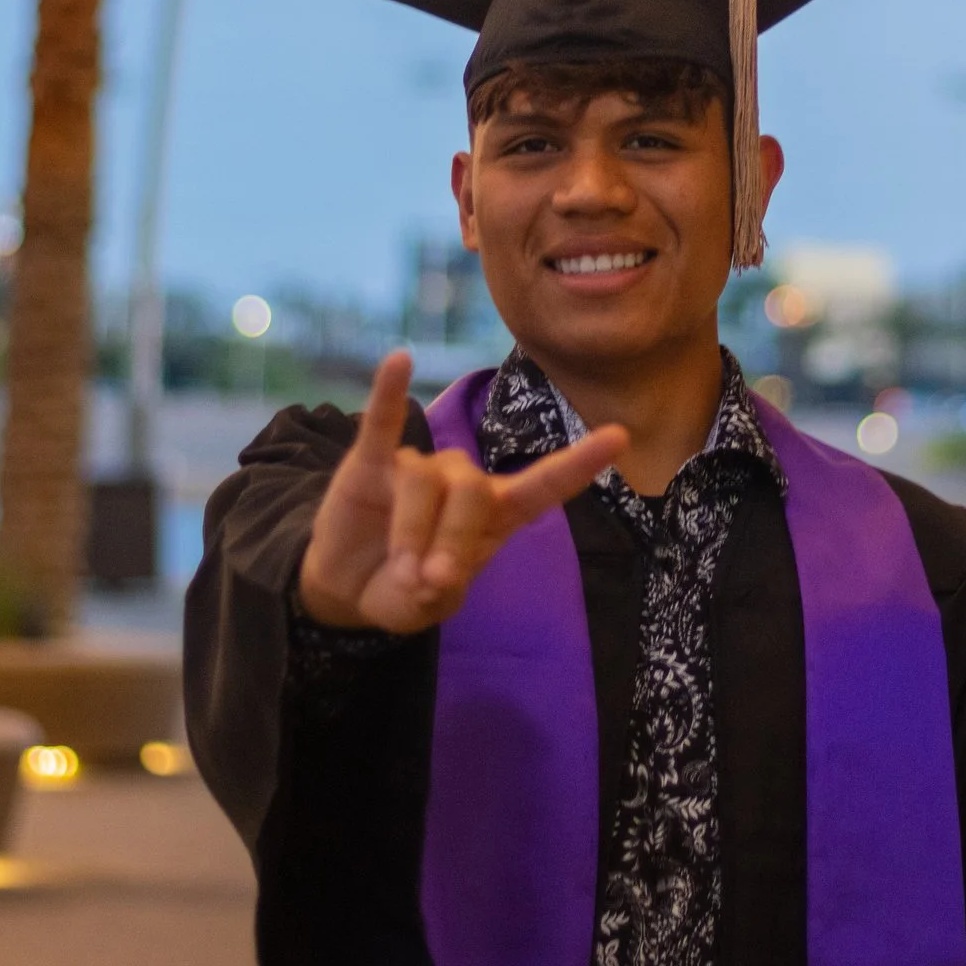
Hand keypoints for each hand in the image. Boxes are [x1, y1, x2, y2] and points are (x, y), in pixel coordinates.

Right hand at [295, 351, 626, 634]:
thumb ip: (436, 591)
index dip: (578, 464)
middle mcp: (462, 481)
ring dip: (412, 533)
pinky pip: (383, 422)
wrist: (346, 588)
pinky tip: (398, 361)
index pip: (544, 485)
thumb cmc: (403, 588)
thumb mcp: (427, 604)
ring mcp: (418, 467)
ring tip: (401, 572)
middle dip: (452, 540)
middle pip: (473, 492)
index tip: (619, 435)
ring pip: (424, 484)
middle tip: (428, 582)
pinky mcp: (372, 460)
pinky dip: (389, 393)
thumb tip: (430, 573)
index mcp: (494, 515)